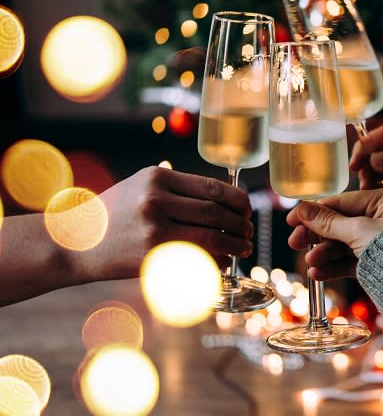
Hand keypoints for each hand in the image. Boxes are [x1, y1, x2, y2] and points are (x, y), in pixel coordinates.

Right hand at [81, 166, 253, 280]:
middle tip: (249, 231)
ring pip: (211, 235)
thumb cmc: (116, 214)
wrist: (76, 242)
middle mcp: (156, 199)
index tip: (247, 209)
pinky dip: (217, 260)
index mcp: (158, 177)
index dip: (238, 200)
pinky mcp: (152, 254)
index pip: (212, 187)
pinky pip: (196, 257)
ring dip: (235, 243)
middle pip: (216, 211)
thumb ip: (178, 190)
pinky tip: (224, 262)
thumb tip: (226, 201)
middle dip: (241, 223)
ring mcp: (154, 228)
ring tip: (244, 247)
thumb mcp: (142, 187)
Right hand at [285, 187, 382, 279]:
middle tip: (295, 243)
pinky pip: (350, 261)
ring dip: (324, 254)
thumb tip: (303, 209)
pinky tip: (318, 274)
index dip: (315, 211)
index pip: (342, 201)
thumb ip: (328, 222)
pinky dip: (334, 266)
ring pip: (344, 244)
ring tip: (310, 264)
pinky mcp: (378, 262)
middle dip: (317, 236)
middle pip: (340, 223)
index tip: (292, 219)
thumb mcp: (358, 231)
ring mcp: (380, 240)